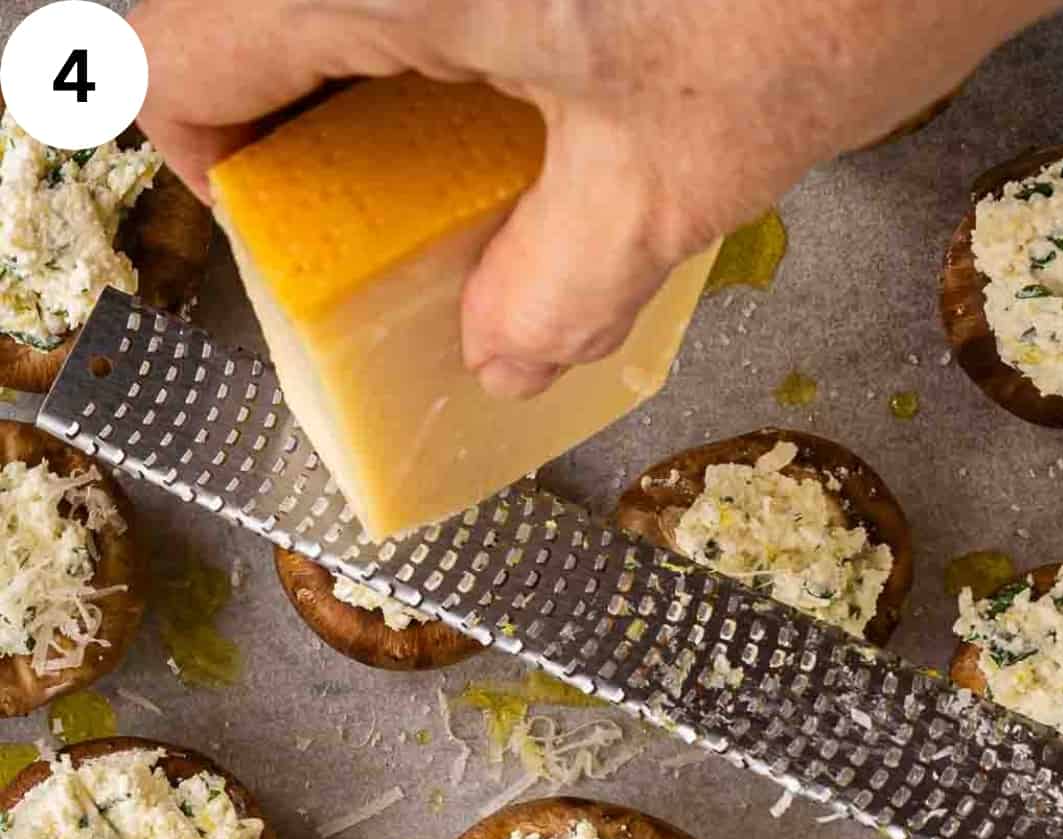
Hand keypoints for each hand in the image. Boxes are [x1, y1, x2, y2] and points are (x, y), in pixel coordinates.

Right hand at [131, 0, 1062, 397]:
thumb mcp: (672, 177)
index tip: (298, 226)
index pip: (168, 54)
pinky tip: (554, 61)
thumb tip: (503, 359)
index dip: (210, 159)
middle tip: (408, 203)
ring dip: (395, 65)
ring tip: (497, 140)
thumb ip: (559, 286)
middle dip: (316, 119)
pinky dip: (470, 26)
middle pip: (255, 9)